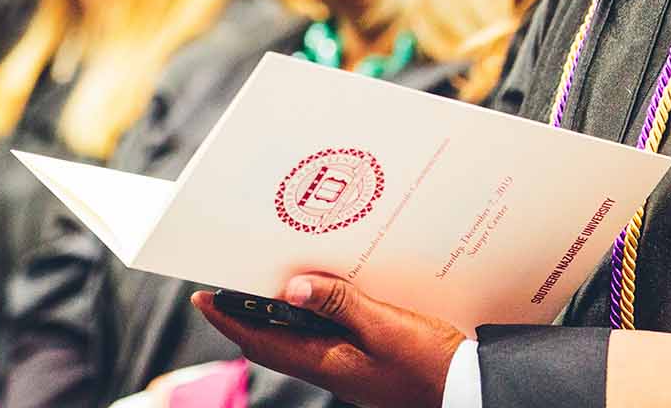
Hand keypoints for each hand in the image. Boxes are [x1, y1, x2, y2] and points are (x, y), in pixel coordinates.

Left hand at [192, 274, 463, 407]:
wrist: (467, 390)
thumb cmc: (430, 364)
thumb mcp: (385, 326)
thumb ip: (339, 304)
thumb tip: (290, 287)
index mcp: (326, 364)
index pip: (262, 342)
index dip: (230, 320)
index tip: (203, 297)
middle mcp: (329, 367)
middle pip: (274, 341)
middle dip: (248, 313)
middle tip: (229, 282)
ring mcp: (346, 367)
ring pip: (297, 338)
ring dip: (279, 313)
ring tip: (267, 280)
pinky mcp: (363, 361)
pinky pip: (324, 336)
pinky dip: (312, 315)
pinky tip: (321, 293)